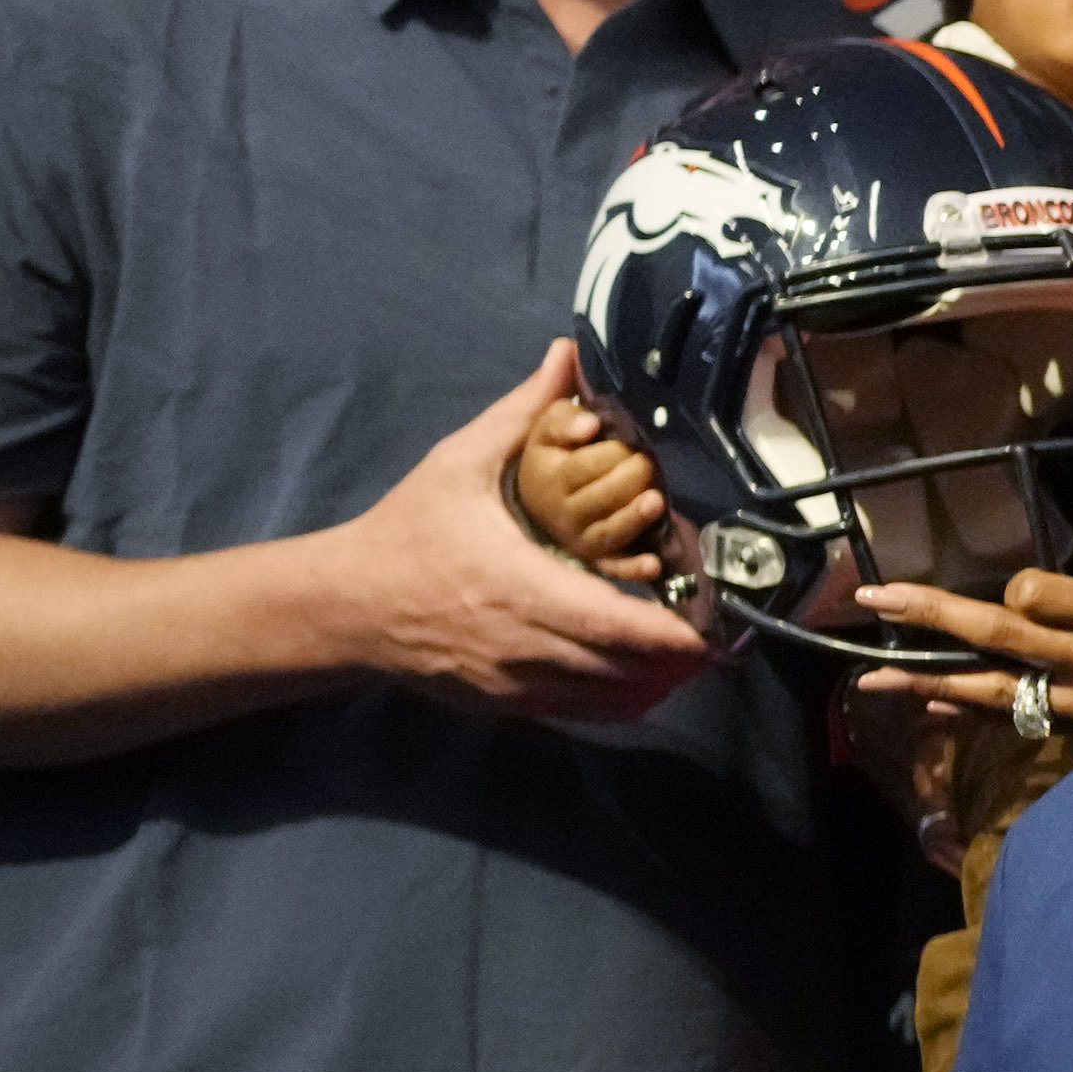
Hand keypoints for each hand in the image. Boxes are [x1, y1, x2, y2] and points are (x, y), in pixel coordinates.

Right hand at [327, 349, 715, 722]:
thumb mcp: (458, 464)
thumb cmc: (406, 531)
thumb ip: (522, 415)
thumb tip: (567, 356)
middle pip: (628, 673)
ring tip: (699, 648)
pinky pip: (588, 714)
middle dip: (685, 658)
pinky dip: (628, 698)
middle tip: (728, 629)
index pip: (612, 626)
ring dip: (664, 680)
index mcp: (515, 586)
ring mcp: (517, 685)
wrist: (345, 606)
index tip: (719, 622)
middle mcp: (521, 646)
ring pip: (615, 702)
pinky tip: (651, 672)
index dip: (674, 636)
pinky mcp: (511, 705)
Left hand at [849, 567, 1072, 740]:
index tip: (1011, 595)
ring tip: (875, 675)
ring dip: (933, 679)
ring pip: (999, 689)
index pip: (1040, 595)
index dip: (1013, 593)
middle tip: (877, 599)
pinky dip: (975, 714)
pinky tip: (934, 708)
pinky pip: (1023, 723)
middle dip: (935, 614)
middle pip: (1003, 633)